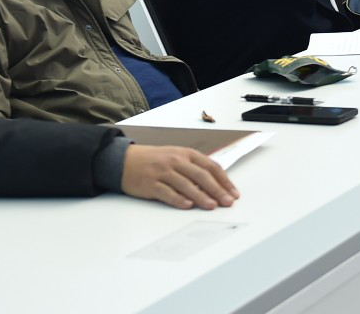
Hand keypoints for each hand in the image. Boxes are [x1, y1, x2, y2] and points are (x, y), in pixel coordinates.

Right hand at [121, 144, 237, 210]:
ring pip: (186, 184)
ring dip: (201, 196)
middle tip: (227, 201)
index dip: (224, 180)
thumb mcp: (177, 157)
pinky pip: (167, 192)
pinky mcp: (150, 183)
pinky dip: (178, 199)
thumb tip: (215, 186)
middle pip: (201, 175)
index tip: (233, 192)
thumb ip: (194, 168)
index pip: (211, 166)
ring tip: (212, 205)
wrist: (125, 160)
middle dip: (217, 190)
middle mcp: (176, 161)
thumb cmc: (155, 160)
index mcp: (186, 154)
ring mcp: (163, 172)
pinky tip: (188, 206)